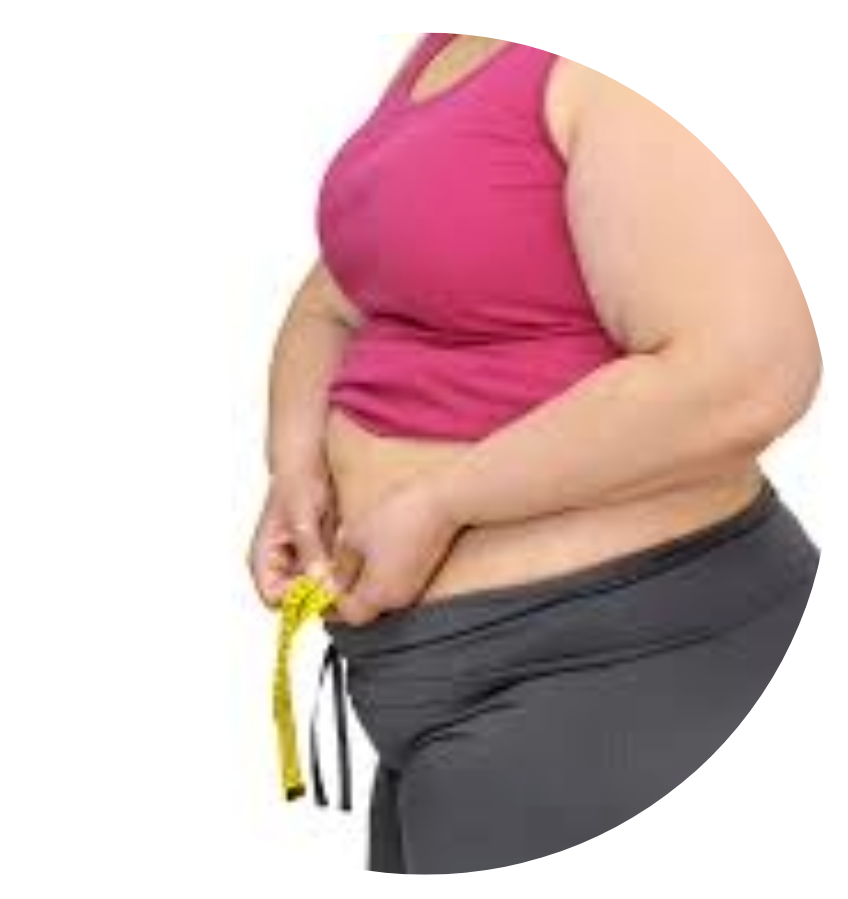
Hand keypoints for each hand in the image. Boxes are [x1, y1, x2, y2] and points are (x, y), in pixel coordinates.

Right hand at [248, 462, 338, 608]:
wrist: (311, 457)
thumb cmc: (296, 479)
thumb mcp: (302, 516)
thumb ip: (309, 550)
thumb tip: (319, 584)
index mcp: (264, 558)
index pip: (275, 598)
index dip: (299, 599)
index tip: (324, 589)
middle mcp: (281, 564)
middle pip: (300, 598)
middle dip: (322, 589)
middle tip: (343, 574)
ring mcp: (302, 560)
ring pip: (319, 587)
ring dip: (335, 578)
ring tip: (346, 554)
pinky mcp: (322, 554)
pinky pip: (334, 573)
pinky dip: (344, 566)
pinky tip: (351, 549)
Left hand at [328, 479, 464, 626]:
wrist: (442, 501)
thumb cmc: (400, 516)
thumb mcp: (355, 538)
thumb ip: (340, 567)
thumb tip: (331, 581)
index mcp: (379, 595)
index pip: (348, 614)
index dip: (331, 601)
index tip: (321, 583)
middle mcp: (398, 599)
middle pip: (365, 608)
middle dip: (346, 591)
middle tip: (333, 568)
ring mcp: (412, 588)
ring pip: (378, 595)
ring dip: (362, 581)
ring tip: (352, 554)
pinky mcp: (421, 574)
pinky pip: (392, 583)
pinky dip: (378, 573)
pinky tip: (373, 550)